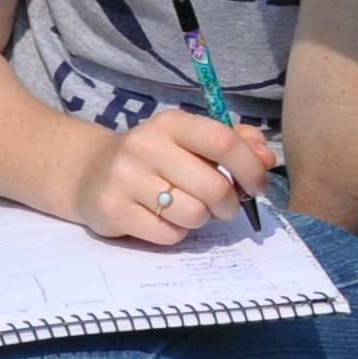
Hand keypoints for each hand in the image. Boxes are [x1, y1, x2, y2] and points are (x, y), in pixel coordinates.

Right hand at [70, 104, 281, 244]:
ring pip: (193, 214)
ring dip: (201, 219)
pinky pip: (168, 235)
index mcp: (170, 124)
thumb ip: (235, 143)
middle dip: (229, 205)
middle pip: (214, 187)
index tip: (256, 186)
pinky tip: (161, 219)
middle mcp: (144, 146)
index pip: (223, 141)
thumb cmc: (156, 158)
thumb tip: (266, 159)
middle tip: (223, 206)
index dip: (250, 169)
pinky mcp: (113, 209)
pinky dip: (174, 233)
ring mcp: (125, 178)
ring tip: (188, 209)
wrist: (91, 173)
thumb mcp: (190, 141)